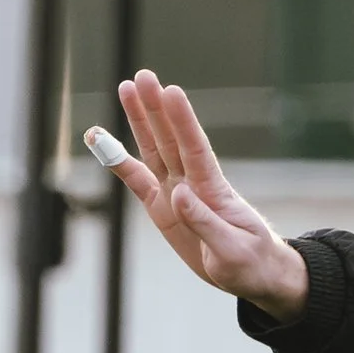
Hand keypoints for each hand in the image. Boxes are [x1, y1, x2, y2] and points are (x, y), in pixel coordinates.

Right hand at [94, 71, 307, 318]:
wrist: (253, 276)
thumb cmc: (251, 262)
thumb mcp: (233, 250)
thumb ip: (206, 223)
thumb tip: (178, 193)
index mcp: (214, 192)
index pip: (196, 149)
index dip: (183, 121)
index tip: (172, 92)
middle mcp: (192, 185)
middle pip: (171, 140)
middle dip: (156, 109)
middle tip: (143, 76)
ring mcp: (175, 193)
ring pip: (153, 150)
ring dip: (140, 121)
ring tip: (126, 88)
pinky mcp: (162, 208)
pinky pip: (136, 181)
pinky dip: (118, 162)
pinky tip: (100, 139)